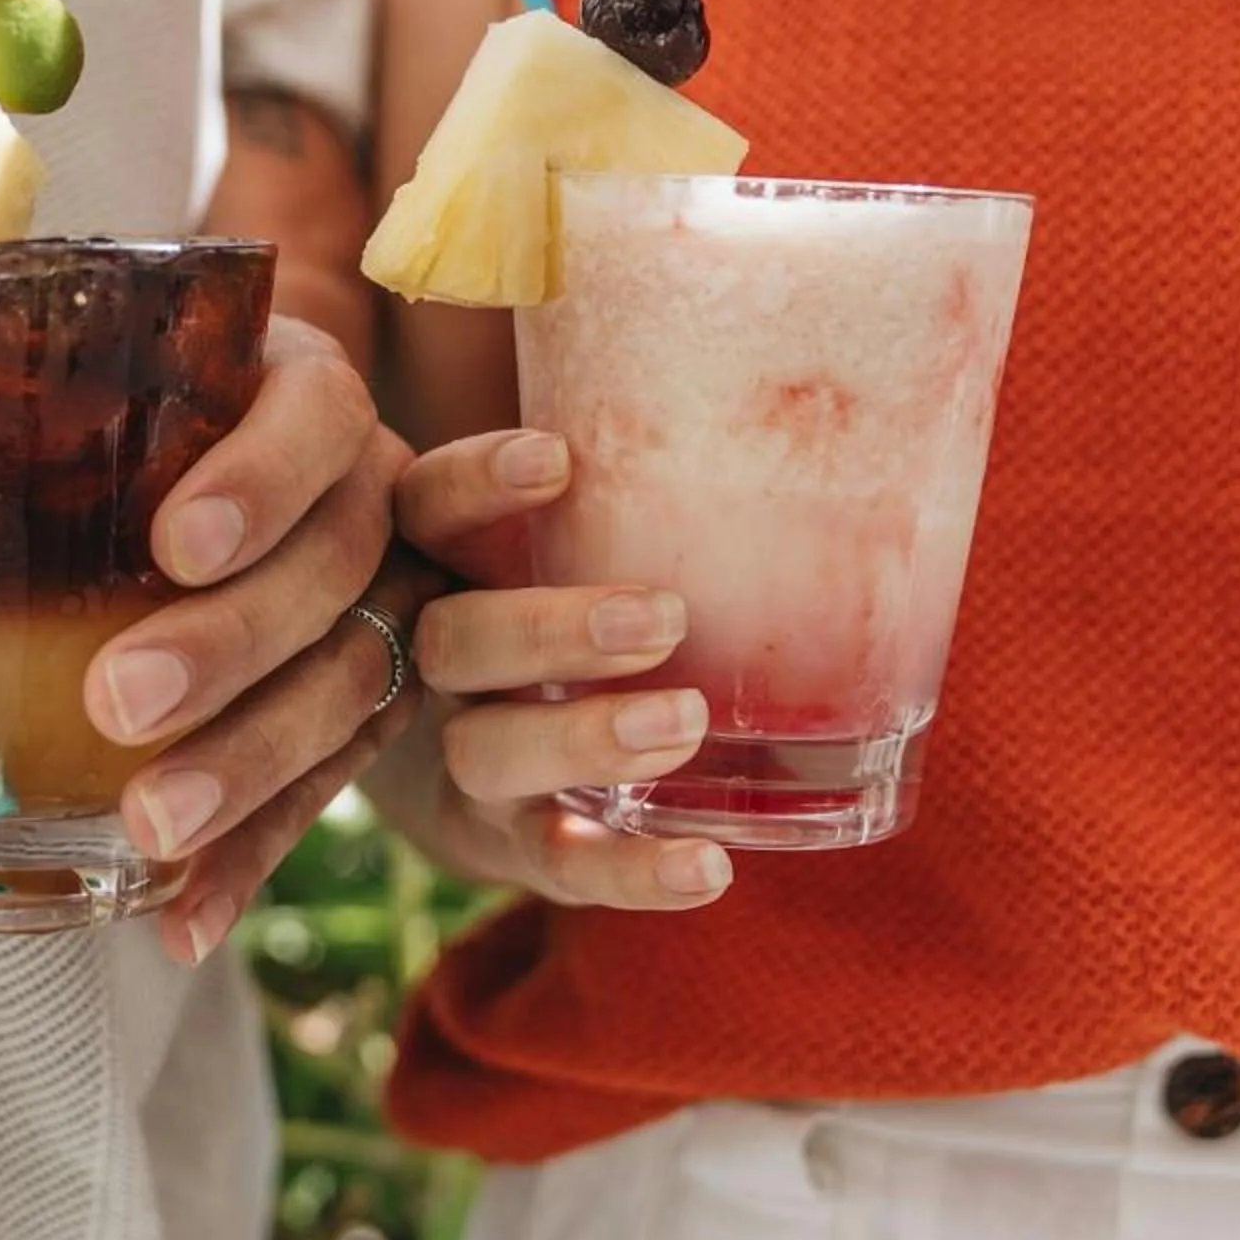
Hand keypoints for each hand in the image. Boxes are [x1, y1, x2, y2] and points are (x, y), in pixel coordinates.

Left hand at [87, 318, 425, 966]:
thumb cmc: (131, 394)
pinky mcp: (361, 704)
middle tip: (119, 698)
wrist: (227, 439)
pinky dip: (248, 859)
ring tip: (150, 826)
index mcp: (304, 388)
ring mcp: (383, 603)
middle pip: (334, 567)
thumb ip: (11, 343)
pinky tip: (182, 917)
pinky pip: (317, 791)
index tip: (173, 541)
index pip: (314, 419)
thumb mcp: (97, 348)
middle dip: (231, 644)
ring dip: (248, 767)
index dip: (258, 481)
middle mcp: (368, 491)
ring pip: (346, 688)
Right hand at [392, 430, 732, 909]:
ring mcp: (462, 760)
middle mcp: (432, 662)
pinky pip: (559, 865)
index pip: (427, 510)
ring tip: (683, 723)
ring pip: (491, 753)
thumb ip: (627, 475)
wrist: (449, 761)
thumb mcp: (550, 533)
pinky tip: (708, 868)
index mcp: (436, 565)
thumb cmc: (544, 597)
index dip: (478, 485)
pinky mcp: (506, 846)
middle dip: (552, 629)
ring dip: (584, 739)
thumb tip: (812, 367)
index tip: (558, 458)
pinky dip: (631, 872)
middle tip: (662, 617)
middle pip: (457, 641)